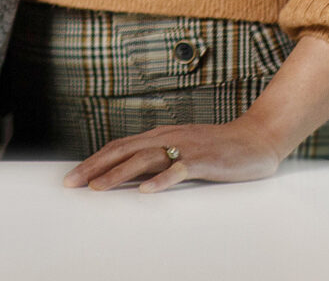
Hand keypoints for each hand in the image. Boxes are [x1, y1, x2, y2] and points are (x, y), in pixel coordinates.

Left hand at [64, 119, 284, 192]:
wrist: (256, 139)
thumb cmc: (217, 147)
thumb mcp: (180, 149)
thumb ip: (157, 158)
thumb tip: (129, 174)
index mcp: (159, 136)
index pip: (118, 147)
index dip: (94, 161)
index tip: (73, 177)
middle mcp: (167, 138)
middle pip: (123, 151)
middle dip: (95, 167)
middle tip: (73, 183)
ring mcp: (185, 148)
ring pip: (145, 159)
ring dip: (119, 174)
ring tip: (98, 188)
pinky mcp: (204, 160)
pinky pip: (179, 170)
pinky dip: (161, 180)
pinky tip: (146, 191)